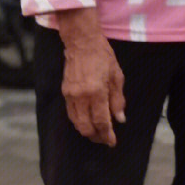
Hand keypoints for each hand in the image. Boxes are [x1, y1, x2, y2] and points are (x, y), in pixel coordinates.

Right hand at [57, 9, 125, 146]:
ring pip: (76, 122)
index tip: (112, 142)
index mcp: (96, 92)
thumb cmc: (103, 57)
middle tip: (105, 138)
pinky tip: (87, 121)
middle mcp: (81, 96)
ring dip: (87, 130)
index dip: (107, 135)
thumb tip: (119, 119)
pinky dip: (79, 121)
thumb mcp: (117, 77)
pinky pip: (71, 114)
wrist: (81, 42)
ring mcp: (70, 95)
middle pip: (86, 127)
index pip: (101, 122)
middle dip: (96, 136)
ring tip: (97, 132)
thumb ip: (118, 100)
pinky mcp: (64, 92)